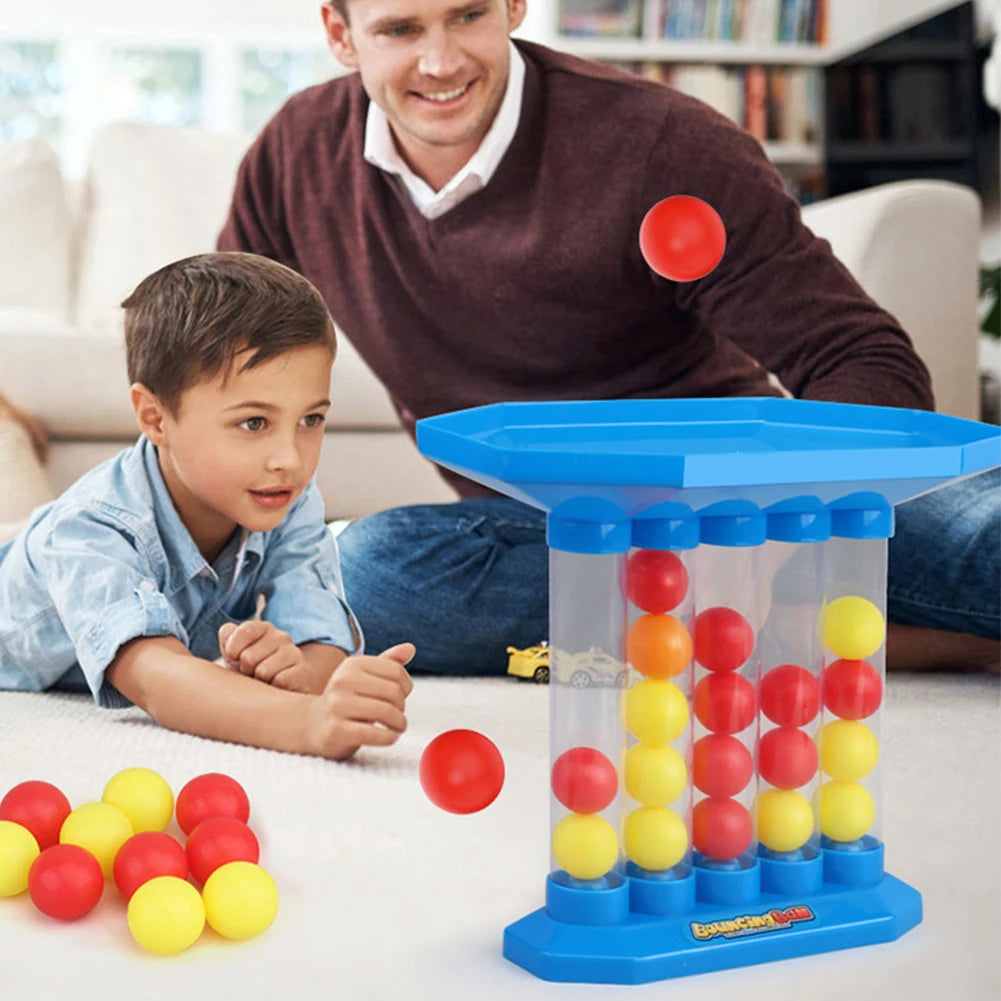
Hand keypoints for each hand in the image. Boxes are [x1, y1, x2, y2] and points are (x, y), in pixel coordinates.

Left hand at [218, 619, 305, 682]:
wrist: (282, 689)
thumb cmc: (253, 670)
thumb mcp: (235, 654)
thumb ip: (228, 637)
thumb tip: (228, 630)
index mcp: (263, 628)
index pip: (244, 631)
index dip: (232, 650)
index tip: (234, 659)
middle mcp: (281, 637)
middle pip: (248, 657)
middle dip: (245, 671)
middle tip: (252, 673)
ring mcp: (294, 653)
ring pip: (263, 671)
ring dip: (260, 682)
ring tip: (265, 681)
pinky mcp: (303, 671)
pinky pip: (280, 681)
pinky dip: (274, 689)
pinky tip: (276, 688)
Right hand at [307, 643, 414, 760]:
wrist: (313, 724)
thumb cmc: (347, 699)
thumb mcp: (364, 677)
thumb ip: (388, 663)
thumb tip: (410, 648)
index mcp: (352, 664)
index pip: (396, 671)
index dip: (406, 686)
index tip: (400, 697)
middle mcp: (343, 681)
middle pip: (394, 692)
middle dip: (401, 707)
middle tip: (397, 716)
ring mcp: (337, 705)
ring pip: (386, 712)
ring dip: (399, 724)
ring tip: (397, 727)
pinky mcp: (336, 730)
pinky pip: (374, 734)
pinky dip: (389, 737)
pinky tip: (390, 737)